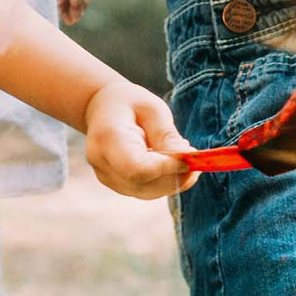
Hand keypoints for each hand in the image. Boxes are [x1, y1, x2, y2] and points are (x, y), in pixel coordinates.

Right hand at [83, 78, 198, 199]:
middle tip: (194, 157)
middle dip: (175, 176)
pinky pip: (145, 190)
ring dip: (173, 180)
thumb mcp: (152, 109)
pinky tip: (173, 164)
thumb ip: (167, 136)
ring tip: (184, 156)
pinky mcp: (115, 184)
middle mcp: (102, 162)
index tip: (189, 158)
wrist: (101, 107)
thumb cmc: (129, 103)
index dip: (166, 169)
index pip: (137, 168)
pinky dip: (165, 182)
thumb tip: (186, 159)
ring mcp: (106, 176)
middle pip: (143, 184)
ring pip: (147, 192)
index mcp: (107, 138)